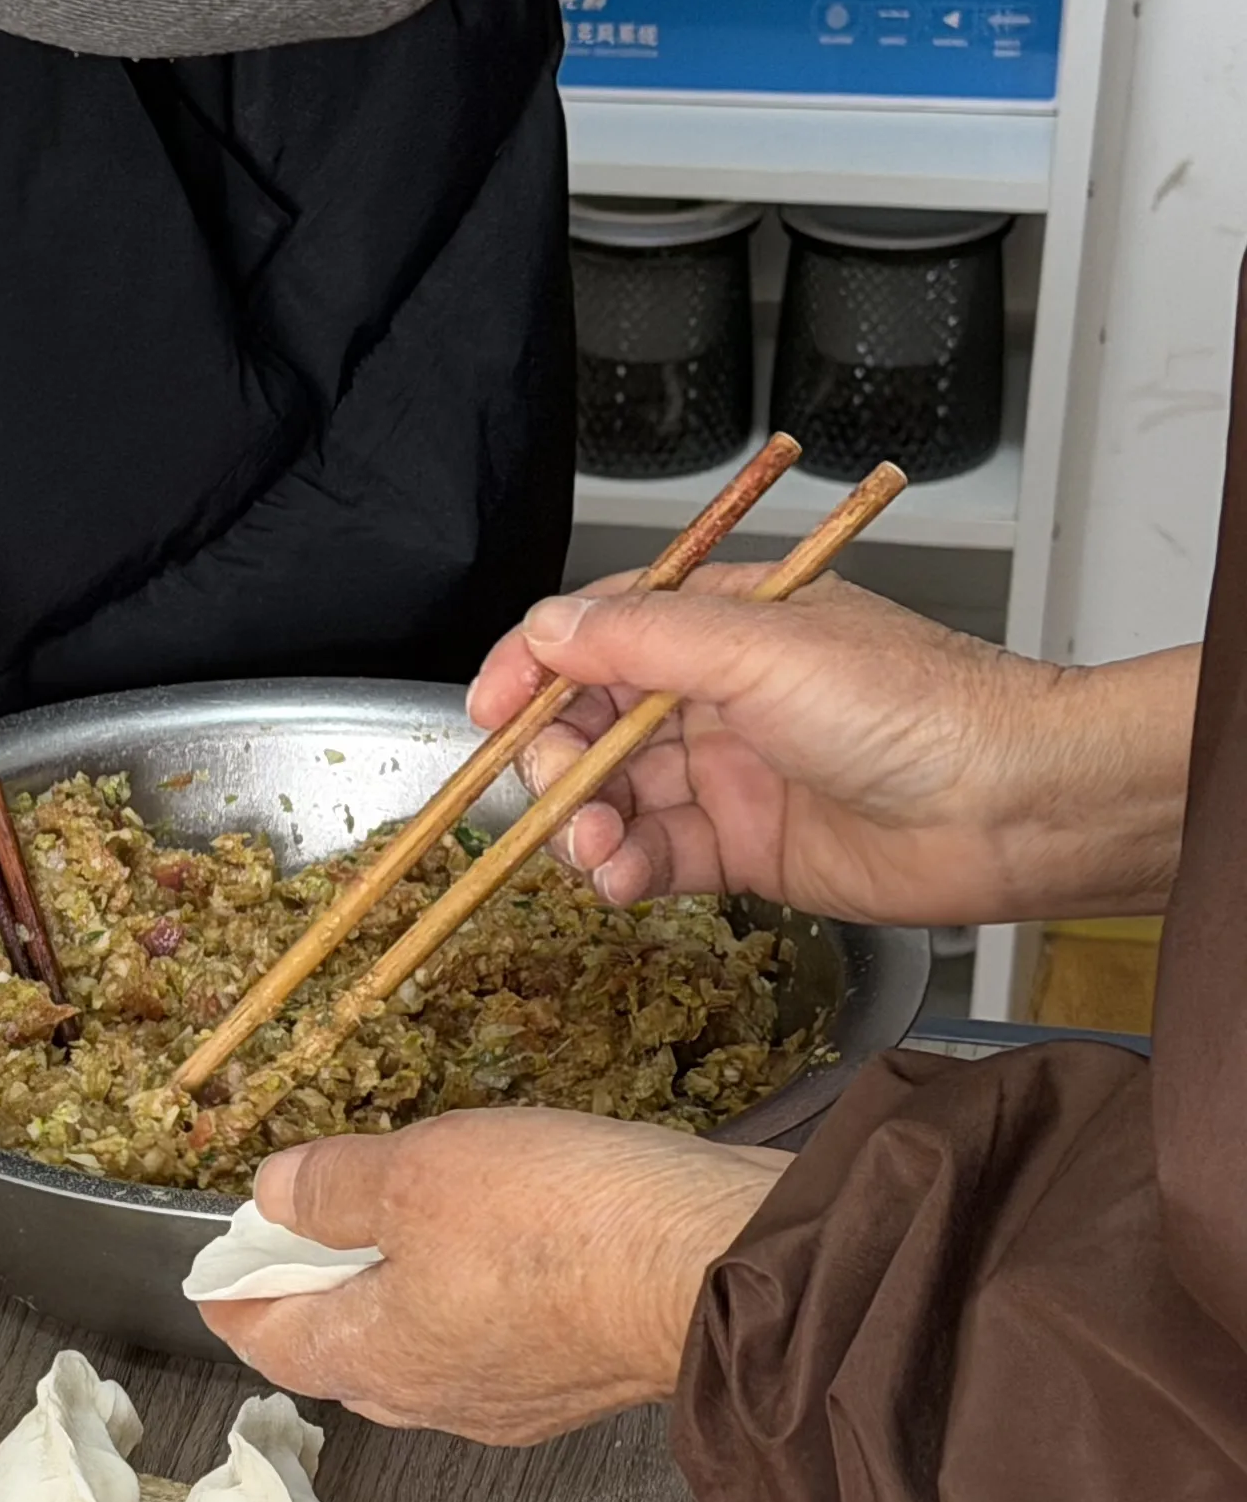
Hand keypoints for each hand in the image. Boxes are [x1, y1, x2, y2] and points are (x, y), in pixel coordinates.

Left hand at [206, 1110, 789, 1443]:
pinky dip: (477, 1305)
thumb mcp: (416, 1175)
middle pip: (343, 1354)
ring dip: (401, 1302)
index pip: (269, 1340)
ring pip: (425, 1356)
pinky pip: (502, 1347)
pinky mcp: (583, 1381)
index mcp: (373, 1358)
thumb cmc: (563, 1229)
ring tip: (401, 1240)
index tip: (219, 1272)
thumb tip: (274, 1194)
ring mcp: (514, 1401)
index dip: (235, 1296)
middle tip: (303, 1245)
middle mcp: (436, 1399)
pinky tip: (501, 1260)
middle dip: (316, 1300)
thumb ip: (334, 1189)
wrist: (721, 1269)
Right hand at [471, 570, 1195, 926]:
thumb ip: (643, 638)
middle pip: (589, 723)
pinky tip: (621, 879)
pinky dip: (623, 870)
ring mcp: (729, 775)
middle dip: (554, 761)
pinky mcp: (743, 850)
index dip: (533, 670)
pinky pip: (653, 858)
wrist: (1015, 808)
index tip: (485, 710)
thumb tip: (545, 631)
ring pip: (613, 796)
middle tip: (553, 792)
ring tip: (592, 850)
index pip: (598, 633)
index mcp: (727, 623)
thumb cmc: (917, 708)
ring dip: (582, 825)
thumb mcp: (763, 648)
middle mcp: (720, 695)